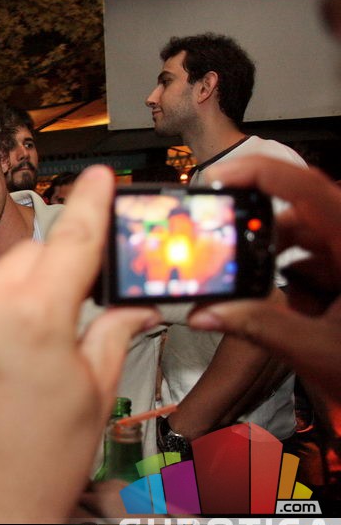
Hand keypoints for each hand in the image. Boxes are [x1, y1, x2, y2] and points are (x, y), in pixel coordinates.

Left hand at [0, 166, 160, 523]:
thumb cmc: (36, 465)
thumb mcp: (93, 395)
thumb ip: (112, 334)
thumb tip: (133, 306)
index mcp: (35, 320)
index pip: (73, 241)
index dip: (93, 203)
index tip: (100, 177)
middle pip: (30, 258)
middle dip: (57, 268)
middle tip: (76, 302)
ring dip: (21, 296)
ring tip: (34, 347)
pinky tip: (0, 359)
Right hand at [189, 157, 340, 403]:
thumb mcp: (316, 350)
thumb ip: (258, 327)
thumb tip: (205, 313)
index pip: (307, 187)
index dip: (260, 174)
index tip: (219, 178)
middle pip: (303, 215)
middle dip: (260, 236)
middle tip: (227, 250)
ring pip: (309, 242)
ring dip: (277, 263)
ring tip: (258, 291)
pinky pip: (320, 264)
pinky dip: (297, 280)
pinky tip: (291, 309)